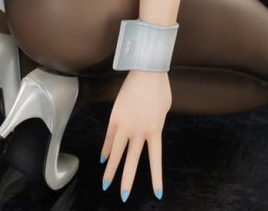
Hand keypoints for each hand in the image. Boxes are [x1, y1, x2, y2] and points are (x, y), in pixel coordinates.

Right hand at [101, 69, 171, 201]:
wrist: (147, 70)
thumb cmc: (160, 87)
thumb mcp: (164, 108)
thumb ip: (157, 121)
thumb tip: (149, 126)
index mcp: (155, 130)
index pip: (155, 160)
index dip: (156, 178)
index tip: (157, 194)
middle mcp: (139, 131)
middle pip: (131, 161)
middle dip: (127, 180)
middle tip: (123, 196)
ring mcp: (126, 125)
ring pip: (116, 153)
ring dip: (111, 170)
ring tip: (106, 185)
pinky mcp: (115, 117)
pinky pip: (109, 137)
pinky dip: (106, 149)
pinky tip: (104, 160)